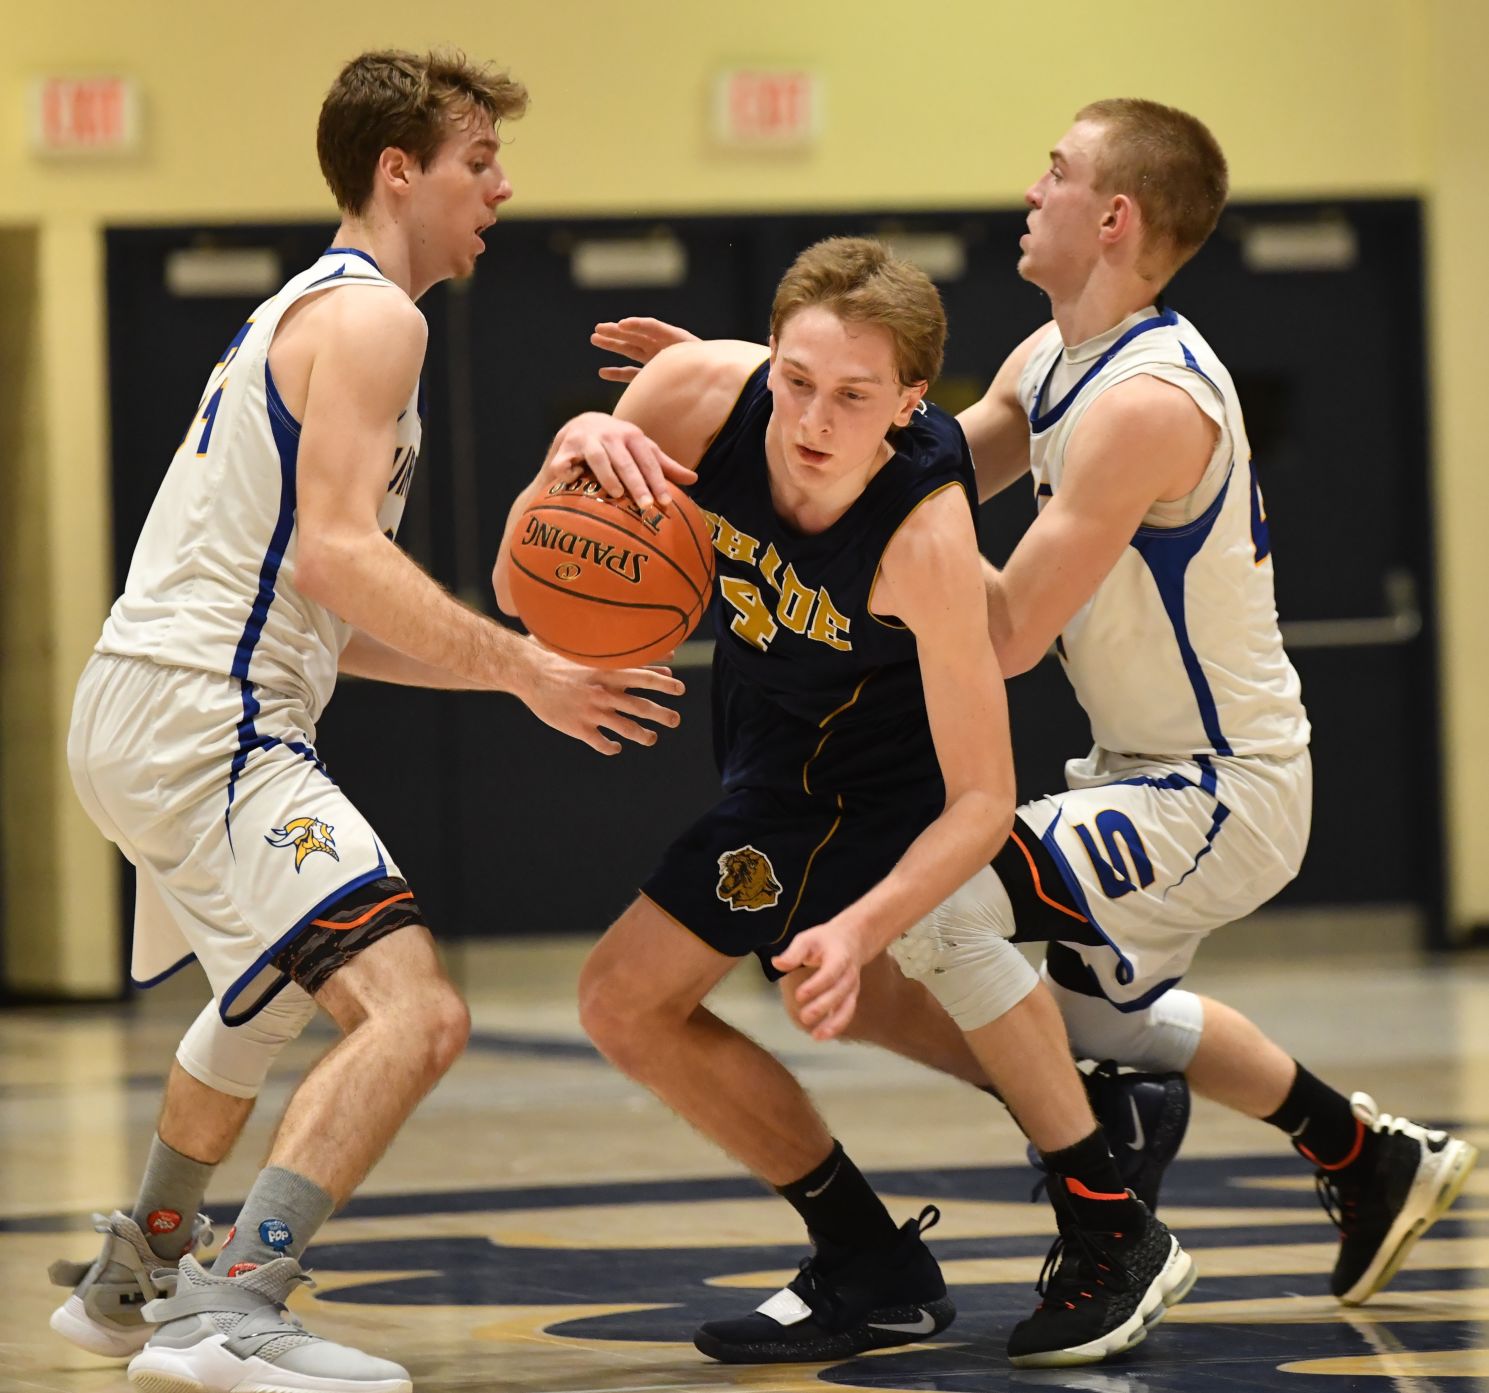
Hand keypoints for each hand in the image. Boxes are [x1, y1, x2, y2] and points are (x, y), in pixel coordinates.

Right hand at [518, 641, 684, 754]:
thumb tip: (627, 637)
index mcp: (608, 671)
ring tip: (651, 738)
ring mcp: (593, 712)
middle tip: (675, 719)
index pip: (645, 677)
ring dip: (643, 735)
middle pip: (642, 706)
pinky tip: (615, 747)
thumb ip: (609, 649)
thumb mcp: (584, 648)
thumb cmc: (555, 655)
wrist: (527, 672)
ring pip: (627, 728)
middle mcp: (605, 693)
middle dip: (663, 714)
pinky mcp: (579, 728)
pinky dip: (611, 747)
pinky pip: (601, 743)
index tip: (679, 688)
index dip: (665, 683)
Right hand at [547, 412, 696, 509]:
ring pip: (598, 458)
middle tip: (646, 506)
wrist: (580, 425)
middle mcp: (609, 434)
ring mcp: (585, 440)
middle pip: (625, 461)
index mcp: (632, 435)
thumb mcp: (641, 450)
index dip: (657, 482)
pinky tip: (574, 482)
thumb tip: (694, 479)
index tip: (666, 503)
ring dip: (607, 476)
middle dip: (636, 484)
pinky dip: (568, 472)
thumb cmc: (618, 444)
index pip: (648, 461)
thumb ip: (664, 466)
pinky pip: (565, 463)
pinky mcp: (563, 449)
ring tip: (616, 495)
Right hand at [591, 317, 699, 382]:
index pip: (652, 327)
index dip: (637, 325)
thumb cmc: (708, 370)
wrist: (714, 383)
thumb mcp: (699, 362)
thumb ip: (685, 361)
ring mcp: (655, 361)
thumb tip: (670, 364)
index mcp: (675, 338)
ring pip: (630, 350)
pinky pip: (631, 374)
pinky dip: (618, 373)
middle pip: (636, 335)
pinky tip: (603, 372)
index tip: (622, 325)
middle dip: (617, 332)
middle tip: (598, 328)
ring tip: (594, 338)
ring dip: (612, 345)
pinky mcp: (652, 376)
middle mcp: (662, 347)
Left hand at [772, 916, 871, 1040]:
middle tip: (804, 1017)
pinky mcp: (851, 997)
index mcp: (839, 957)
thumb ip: (793, 952)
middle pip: (839, 993)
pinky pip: (846, 1013)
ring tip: (816, 1036)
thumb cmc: (826, 940)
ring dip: (834, 1024)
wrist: (853, 939)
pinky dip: (836, 1026)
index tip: (799, 996)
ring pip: (847, 1008)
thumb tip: (777, 964)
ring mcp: (853, 987)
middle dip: (822, 1007)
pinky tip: (821, 1036)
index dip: (816, 986)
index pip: (830, 973)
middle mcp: (849, 974)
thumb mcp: (808, 938)